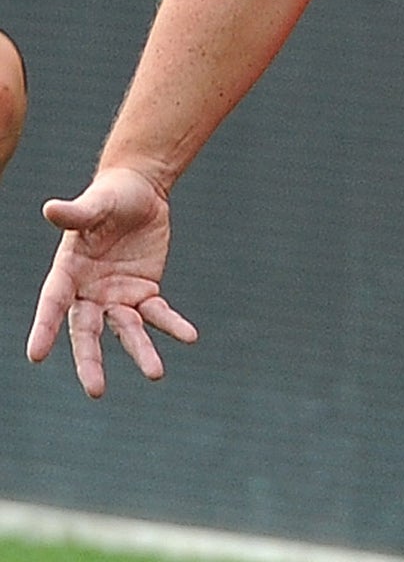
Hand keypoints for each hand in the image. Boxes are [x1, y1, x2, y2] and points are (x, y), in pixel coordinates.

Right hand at [26, 167, 197, 396]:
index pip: (52, 305)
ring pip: (127, 330)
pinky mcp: (145, 291)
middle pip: (87, 332)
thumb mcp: (95, 203)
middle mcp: (88, 292)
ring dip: (141, 351)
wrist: (140, 192)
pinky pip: (159, 313)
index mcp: (67, 273)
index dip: (42, 329)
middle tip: (96, 390)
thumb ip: (76, 213)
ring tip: (157, 373)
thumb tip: (50, 209)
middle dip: (91, 361)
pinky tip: (189, 337)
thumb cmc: (109, 197)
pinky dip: (173, 325)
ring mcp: (117, 295)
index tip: (35, 355)